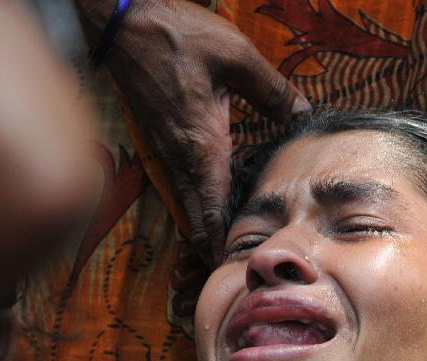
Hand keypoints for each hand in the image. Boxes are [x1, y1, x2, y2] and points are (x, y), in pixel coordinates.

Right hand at [75, 0, 309, 265]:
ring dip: (203, 229)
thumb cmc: (176, 34)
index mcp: (201, 146)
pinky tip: (214, 203)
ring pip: (185, 206)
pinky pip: (178, 185)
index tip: (235, 269)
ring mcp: (165, 151)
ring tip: (228, 248)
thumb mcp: (237, 57)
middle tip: (238, 268)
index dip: (221, 246)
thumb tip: (304, 114)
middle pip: (195, 220)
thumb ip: (273, 91)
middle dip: (213, 248)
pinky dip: (195, 204)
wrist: (123, 21)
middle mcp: (179, 158)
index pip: (211, 212)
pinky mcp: (159, 140)